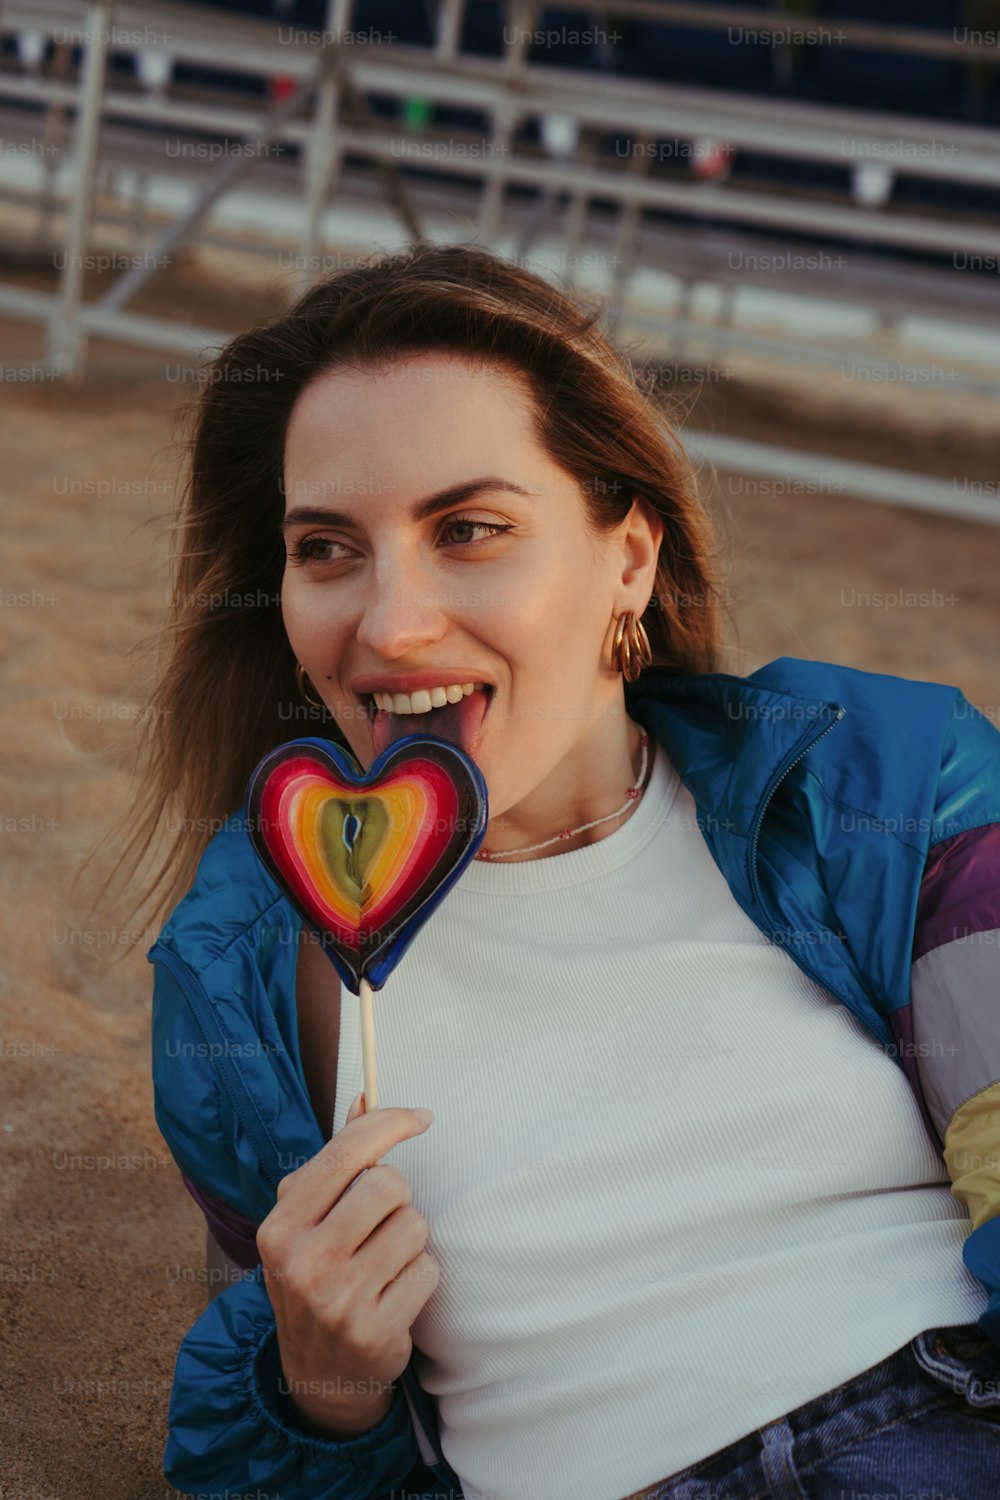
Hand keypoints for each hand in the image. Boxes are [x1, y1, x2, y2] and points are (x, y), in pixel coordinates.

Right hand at [257, 1092, 438, 1436]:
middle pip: (388, 1185)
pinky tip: (394, 1294)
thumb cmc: (317, 1277)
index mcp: (281, 1225)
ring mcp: (337, 1301)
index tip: (421, 1117)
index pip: (345, 1153)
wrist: (318, 1375)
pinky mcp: (374, 1332)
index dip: (390, 1124)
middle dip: (396, 1198)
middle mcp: (303, 1262)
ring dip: (410, 1240)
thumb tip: (365, 1097)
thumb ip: (337, 1160)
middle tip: (380, 1222)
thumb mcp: (308, 1220)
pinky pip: (428, 1272)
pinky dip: (420, 1277)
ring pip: (414, 1227)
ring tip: (384, 1263)